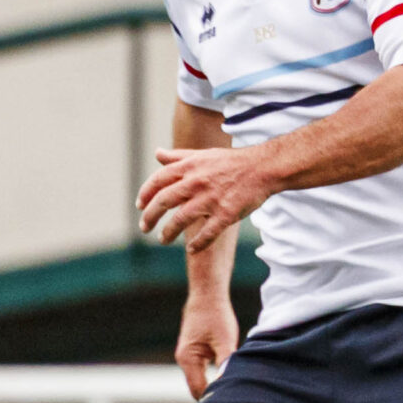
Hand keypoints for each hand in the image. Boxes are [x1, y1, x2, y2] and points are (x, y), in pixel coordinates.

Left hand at [138, 144, 274, 250]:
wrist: (263, 168)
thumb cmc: (232, 162)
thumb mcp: (203, 155)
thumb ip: (178, 156)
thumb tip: (157, 153)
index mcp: (190, 166)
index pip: (158, 181)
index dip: (145, 194)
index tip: (139, 206)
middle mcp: (197, 182)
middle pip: (164, 201)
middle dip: (149, 216)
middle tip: (144, 227)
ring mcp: (211, 199)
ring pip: (181, 220)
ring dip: (168, 232)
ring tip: (162, 239)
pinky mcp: (226, 213)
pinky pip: (207, 233)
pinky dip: (197, 243)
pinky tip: (191, 249)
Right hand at [174, 292, 238, 398]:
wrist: (207, 296)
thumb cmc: (217, 316)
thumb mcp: (225, 340)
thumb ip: (225, 363)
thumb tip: (228, 384)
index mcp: (188, 359)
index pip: (198, 390)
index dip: (212, 400)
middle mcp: (183, 360)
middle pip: (197, 389)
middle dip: (212, 397)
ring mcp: (187, 357)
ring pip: (199, 381)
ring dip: (212, 388)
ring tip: (231, 396)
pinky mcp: (193, 353)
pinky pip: (201, 373)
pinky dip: (211, 379)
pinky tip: (226, 381)